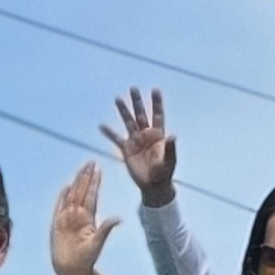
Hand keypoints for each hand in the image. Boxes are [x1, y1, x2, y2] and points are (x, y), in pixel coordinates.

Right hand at [51, 164, 119, 274]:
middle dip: (86, 177)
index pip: (92, 195)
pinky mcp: (58, 224)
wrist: (72, 269)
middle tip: (91, 162)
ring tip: (82, 169)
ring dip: (76, 182)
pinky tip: (66, 187)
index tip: (99, 169)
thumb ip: (106, 228)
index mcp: (88, 218)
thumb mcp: (98, 242)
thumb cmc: (86, 259)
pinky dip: (62, 197)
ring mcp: (67, 218)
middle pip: (82, 191)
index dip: (95, 182)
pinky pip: (60, 207)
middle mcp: (78, 215)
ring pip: (72, 195)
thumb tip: (119, 218)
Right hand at [101, 87, 176, 206]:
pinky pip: (116, 139)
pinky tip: (102, 126)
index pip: (157, 115)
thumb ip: (171, 148)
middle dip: (137, 101)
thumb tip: (172, 136)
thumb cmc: (164, 174)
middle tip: (133, 88)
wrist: (153, 186)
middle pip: (141, 114)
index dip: (156, 102)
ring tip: (118, 98)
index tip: (155, 89)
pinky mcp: (126, 150)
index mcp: (158, 134)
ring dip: (123, 111)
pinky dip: (109, 133)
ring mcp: (135, 141)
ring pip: (128, 122)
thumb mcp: (169, 161)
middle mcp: (146, 134)